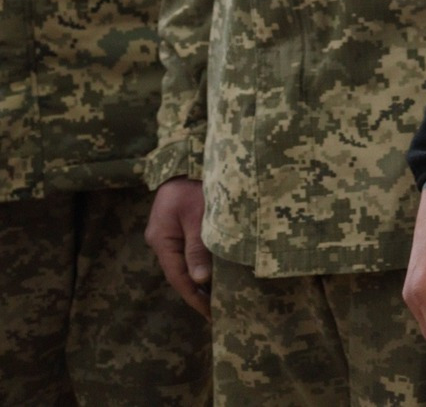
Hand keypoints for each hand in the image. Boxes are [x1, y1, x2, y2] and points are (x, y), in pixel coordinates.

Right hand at [145, 178, 211, 318]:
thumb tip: (200, 280)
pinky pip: (188, 251)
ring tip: (219, 297)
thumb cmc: (195, 184)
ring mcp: (168, 232)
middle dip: (197, 291)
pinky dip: (200, 263)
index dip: (194, 297)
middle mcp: (161, 239)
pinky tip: (214, 272)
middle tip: (219, 310)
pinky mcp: (178, 225)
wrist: (189, 157)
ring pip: (185, 262)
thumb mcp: (199, 217)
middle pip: (180, 273)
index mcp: (161, 240)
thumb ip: (198, 248)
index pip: (178, 277)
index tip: (210, 314)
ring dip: (200, 279)